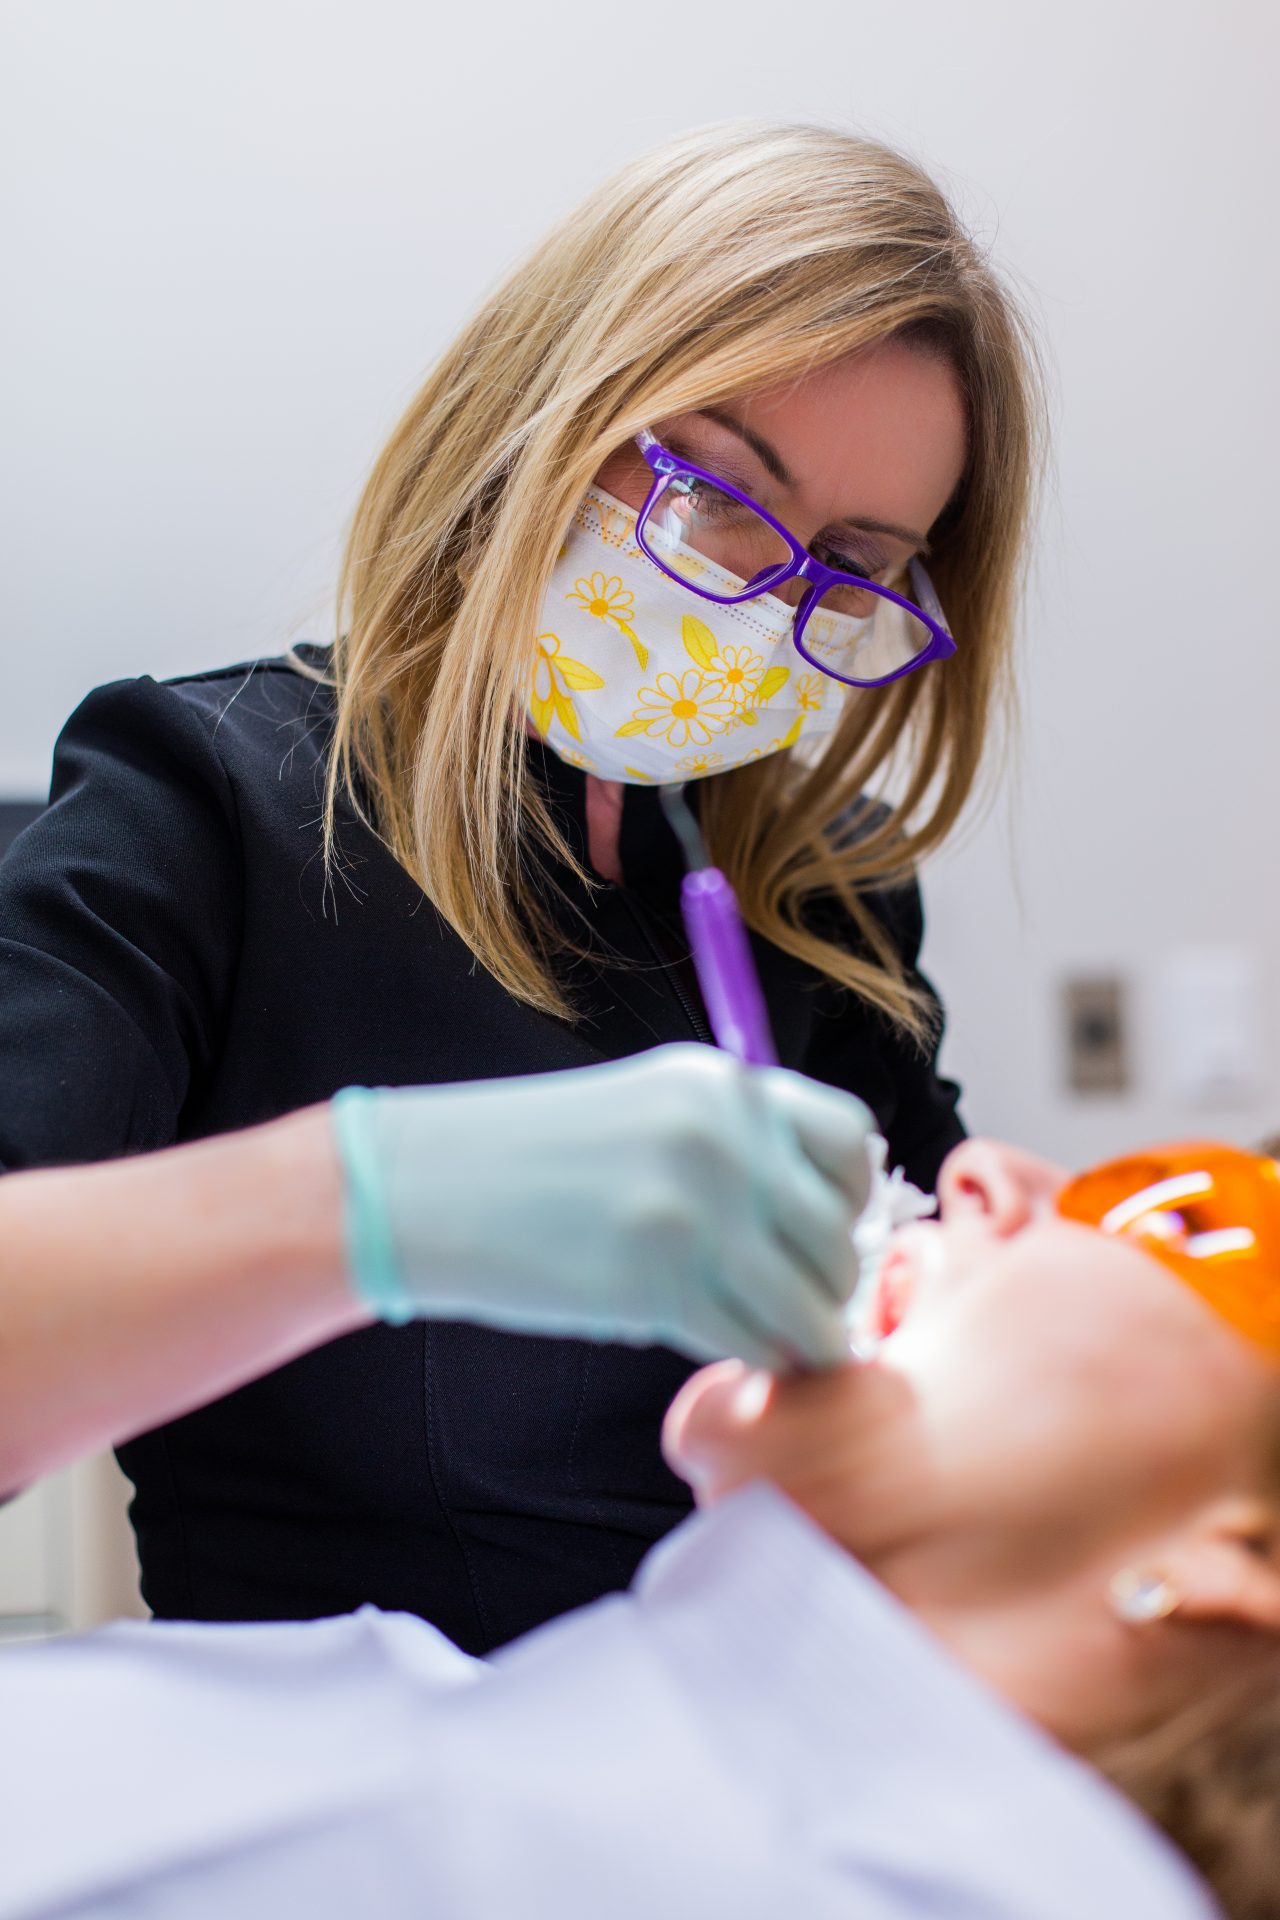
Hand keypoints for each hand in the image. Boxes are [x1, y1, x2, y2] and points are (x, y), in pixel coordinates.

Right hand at [332, 1044, 873, 1368]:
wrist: (426, 1185)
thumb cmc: (538, 1158)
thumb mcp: (651, 1109)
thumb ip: (740, 1143)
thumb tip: (831, 1221)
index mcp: (725, 1084)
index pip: (853, 1140)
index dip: (846, 1198)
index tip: (815, 1230)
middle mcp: (725, 1136)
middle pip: (839, 1234)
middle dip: (827, 1282)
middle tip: (789, 1304)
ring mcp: (697, 1208)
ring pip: (811, 1300)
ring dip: (796, 1331)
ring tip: (758, 1333)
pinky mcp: (661, 1282)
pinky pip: (755, 1341)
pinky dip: (749, 1356)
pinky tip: (714, 1345)